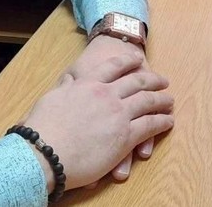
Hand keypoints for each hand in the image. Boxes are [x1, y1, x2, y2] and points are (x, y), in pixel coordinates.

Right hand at [23, 49, 173, 190]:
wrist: (45, 152)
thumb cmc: (42, 127)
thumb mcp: (51, 97)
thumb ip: (65, 88)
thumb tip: (70, 83)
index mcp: (88, 83)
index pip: (113, 66)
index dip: (127, 60)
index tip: (137, 58)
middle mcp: (106, 94)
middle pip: (136, 82)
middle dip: (152, 80)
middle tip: (163, 81)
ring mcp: (118, 113)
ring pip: (147, 101)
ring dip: (161, 100)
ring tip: (169, 100)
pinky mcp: (125, 136)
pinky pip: (150, 125)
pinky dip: (161, 121)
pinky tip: (168, 121)